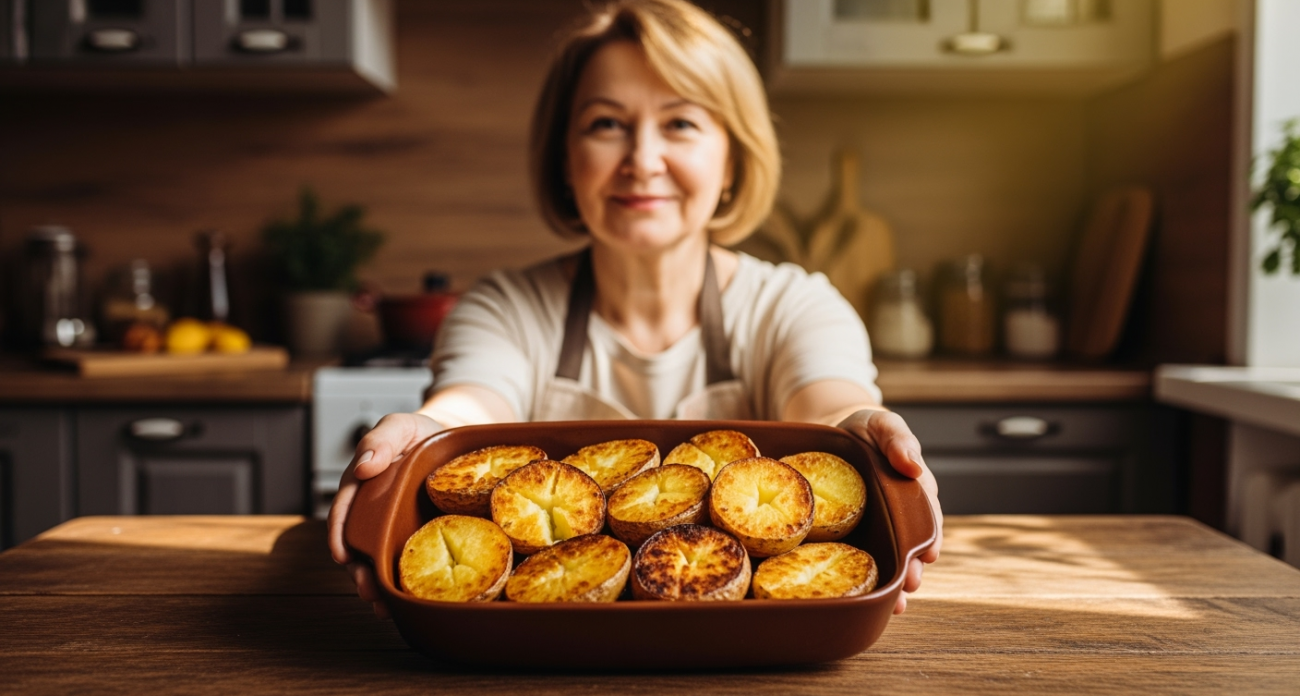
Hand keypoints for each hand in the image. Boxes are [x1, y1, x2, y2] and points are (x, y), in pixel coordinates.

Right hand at [327, 411, 442, 618]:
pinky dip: (403, 583)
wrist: (453, 445)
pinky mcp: (413, 540)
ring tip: (384, 608)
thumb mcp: (401, 426)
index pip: (342, 512)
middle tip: (368, 590)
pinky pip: (404, 562)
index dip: (338, 535)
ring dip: (377, 586)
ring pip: (377, 561)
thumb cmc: (421, 434)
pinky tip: (409, 601)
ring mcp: (391, 529)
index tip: (342, 555)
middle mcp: (371, 513)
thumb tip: (364, 468)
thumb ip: (380, 440)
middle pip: (356, 547)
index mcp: (361, 486)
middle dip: (358, 573)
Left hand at [836, 409, 942, 614]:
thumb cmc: (862, 430)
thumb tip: (913, 465)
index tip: (929, 552)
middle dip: (914, 566)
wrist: (828, 434)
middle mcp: (899, 514)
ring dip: (895, 581)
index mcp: (912, 489)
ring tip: (897, 604)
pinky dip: (866, 578)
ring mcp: (878, 528)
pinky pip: (861, 558)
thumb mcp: (881, 425)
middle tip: (911, 583)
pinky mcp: (853, 535)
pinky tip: (867, 599)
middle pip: (912, 543)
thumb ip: (898, 439)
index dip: (930, 534)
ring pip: (892, 557)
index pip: (927, 514)